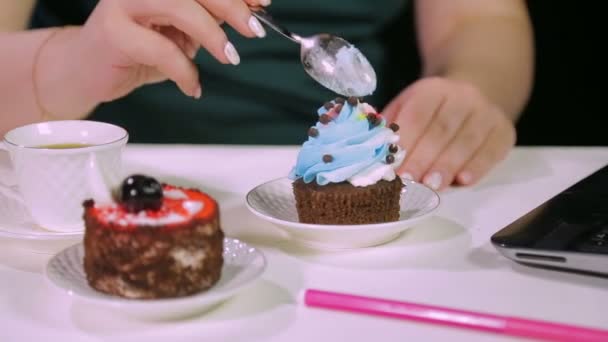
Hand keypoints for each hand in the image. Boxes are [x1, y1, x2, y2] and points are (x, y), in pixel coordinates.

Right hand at [67, 0, 268, 102]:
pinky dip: (186, 72)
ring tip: (229, 57)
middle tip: (254, 30)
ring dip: (211, 35)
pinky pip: (163, 50)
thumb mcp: (182, 30)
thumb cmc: (138, 49)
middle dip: (232, 7)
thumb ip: (209, 19)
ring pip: (179, 7)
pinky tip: (192, 86)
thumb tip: (252, 14)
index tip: (263, 2)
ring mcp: (124, 3)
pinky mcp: (113, 31)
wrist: (87, 71)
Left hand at [383, 77, 515, 190]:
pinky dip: (478, 167)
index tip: (393, 167)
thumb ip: (391, 128)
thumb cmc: (430, 112)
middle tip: (409, 182)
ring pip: (467, 141)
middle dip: (423, 159)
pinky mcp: (504, 130)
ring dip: (448, 166)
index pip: (417, 114)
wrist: (474, 95)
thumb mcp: (407, 108)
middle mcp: (463, 96)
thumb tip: (373, 154)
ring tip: (432, 187)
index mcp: (433, 89)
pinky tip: (464, 181)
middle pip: (441, 130)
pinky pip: (492, 150)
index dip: (406, 142)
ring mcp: (486, 113)